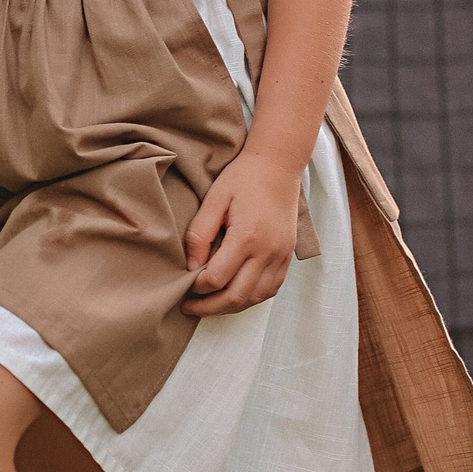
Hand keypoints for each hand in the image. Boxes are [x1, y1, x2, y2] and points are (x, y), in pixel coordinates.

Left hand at [183, 150, 302, 314]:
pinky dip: (251, 298)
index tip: (184, 284)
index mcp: (247, 236)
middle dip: (210, 307)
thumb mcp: (214, 200)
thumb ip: (199, 234)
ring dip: (231, 306)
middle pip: (237, 296)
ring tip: (210, 304)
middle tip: (190, 307)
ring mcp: (281, 255)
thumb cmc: (243, 178)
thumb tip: (191, 266)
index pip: (217, 278)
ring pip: (255, 298)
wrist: (278, 164)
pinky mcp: (288, 255)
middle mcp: (268, 251)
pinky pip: (271, 289)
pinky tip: (235, 294)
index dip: (197, 288)